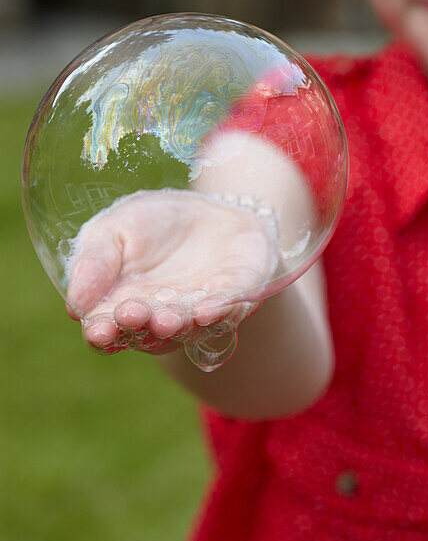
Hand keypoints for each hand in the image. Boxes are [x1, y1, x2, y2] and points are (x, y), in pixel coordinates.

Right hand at [65, 189, 277, 355]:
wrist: (210, 207)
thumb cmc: (154, 223)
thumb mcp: (114, 229)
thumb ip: (95, 261)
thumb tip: (75, 304)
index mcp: (124, 306)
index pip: (109, 329)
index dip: (103, 332)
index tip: (97, 329)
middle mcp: (162, 317)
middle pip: (149, 333)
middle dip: (141, 325)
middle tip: (133, 314)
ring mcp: (202, 308)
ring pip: (189, 327)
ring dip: (179, 325)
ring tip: (167, 320)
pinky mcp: (239, 293)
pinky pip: (231, 306)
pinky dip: (222, 310)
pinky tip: (208, 310)